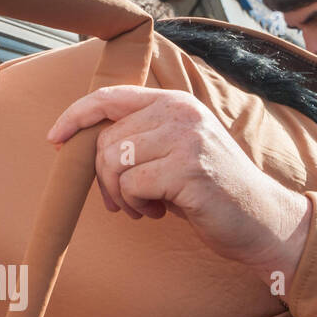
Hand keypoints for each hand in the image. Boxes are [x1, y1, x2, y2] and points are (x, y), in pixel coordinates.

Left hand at [46, 86, 310, 274]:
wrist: (262, 220)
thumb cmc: (207, 188)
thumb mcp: (171, 151)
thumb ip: (135, 138)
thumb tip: (75, 144)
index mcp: (173, 102)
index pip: (109, 97)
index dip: (75, 116)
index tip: (53, 139)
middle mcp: (179, 112)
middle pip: (104, 140)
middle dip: (103, 177)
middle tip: (123, 200)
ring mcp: (185, 138)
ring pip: (113, 162)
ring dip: (120, 193)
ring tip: (144, 205)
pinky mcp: (188, 168)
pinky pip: (131, 185)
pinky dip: (135, 204)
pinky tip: (158, 211)